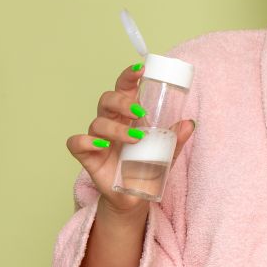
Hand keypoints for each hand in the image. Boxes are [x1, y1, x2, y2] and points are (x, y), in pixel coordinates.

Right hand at [65, 61, 194, 215]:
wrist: (136, 196)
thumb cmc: (147, 168)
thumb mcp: (166, 153)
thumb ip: (176, 139)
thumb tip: (190, 123)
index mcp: (127, 115)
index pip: (124, 88)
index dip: (129, 76)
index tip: (141, 69)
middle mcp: (110, 122)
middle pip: (107, 100)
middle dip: (122, 101)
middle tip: (141, 111)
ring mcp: (98, 139)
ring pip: (97, 122)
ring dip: (117, 128)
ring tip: (136, 138)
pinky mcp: (88, 157)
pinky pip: (77, 143)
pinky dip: (86, 142)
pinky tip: (102, 146)